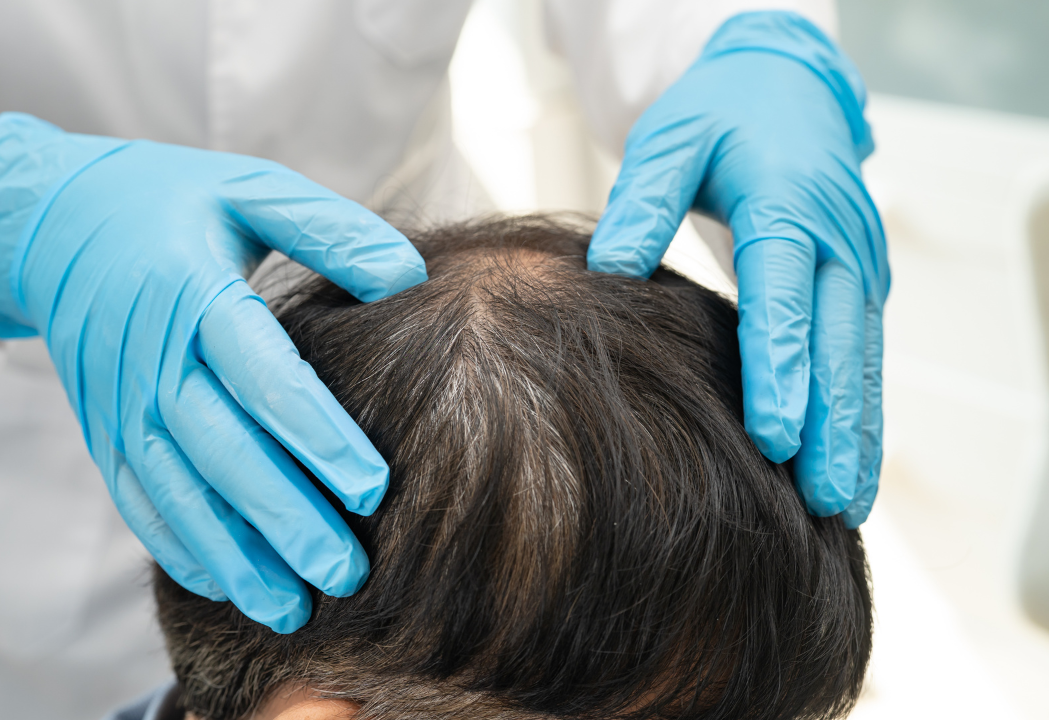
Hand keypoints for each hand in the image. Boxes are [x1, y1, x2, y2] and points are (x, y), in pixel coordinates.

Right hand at [0, 113, 426, 630]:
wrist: (50, 224)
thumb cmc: (172, 203)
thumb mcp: (250, 189)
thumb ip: (331, 230)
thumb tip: (411, 279)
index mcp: (194, 293)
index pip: (261, 375)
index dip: (316, 435)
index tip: (374, 489)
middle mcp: (151, 358)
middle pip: (220, 451)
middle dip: (283, 519)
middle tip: (346, 574)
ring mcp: (118, 402)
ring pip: (177, 492)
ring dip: (232, 555)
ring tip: (291, 609)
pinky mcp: (103, 431)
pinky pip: (138, 500)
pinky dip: (178, 547)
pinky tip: (225, 585)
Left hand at [589, 11, 888, 527]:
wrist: (787, 91)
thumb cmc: (718, 118)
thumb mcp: (671, 138)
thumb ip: (644, 198)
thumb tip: (608, 266)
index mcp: (790, 205)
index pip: (785, 298)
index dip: (781, 371)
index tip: (776, 438)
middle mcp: (839, 241)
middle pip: (837, 345)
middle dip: (834, 426)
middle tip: (823, 499)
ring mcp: (858, 266)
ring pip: (861, 362)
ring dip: (858, 433)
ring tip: (845, 505)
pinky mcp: (859, 285)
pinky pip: (863, 357)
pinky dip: (862, 414)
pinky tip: (852, 468)